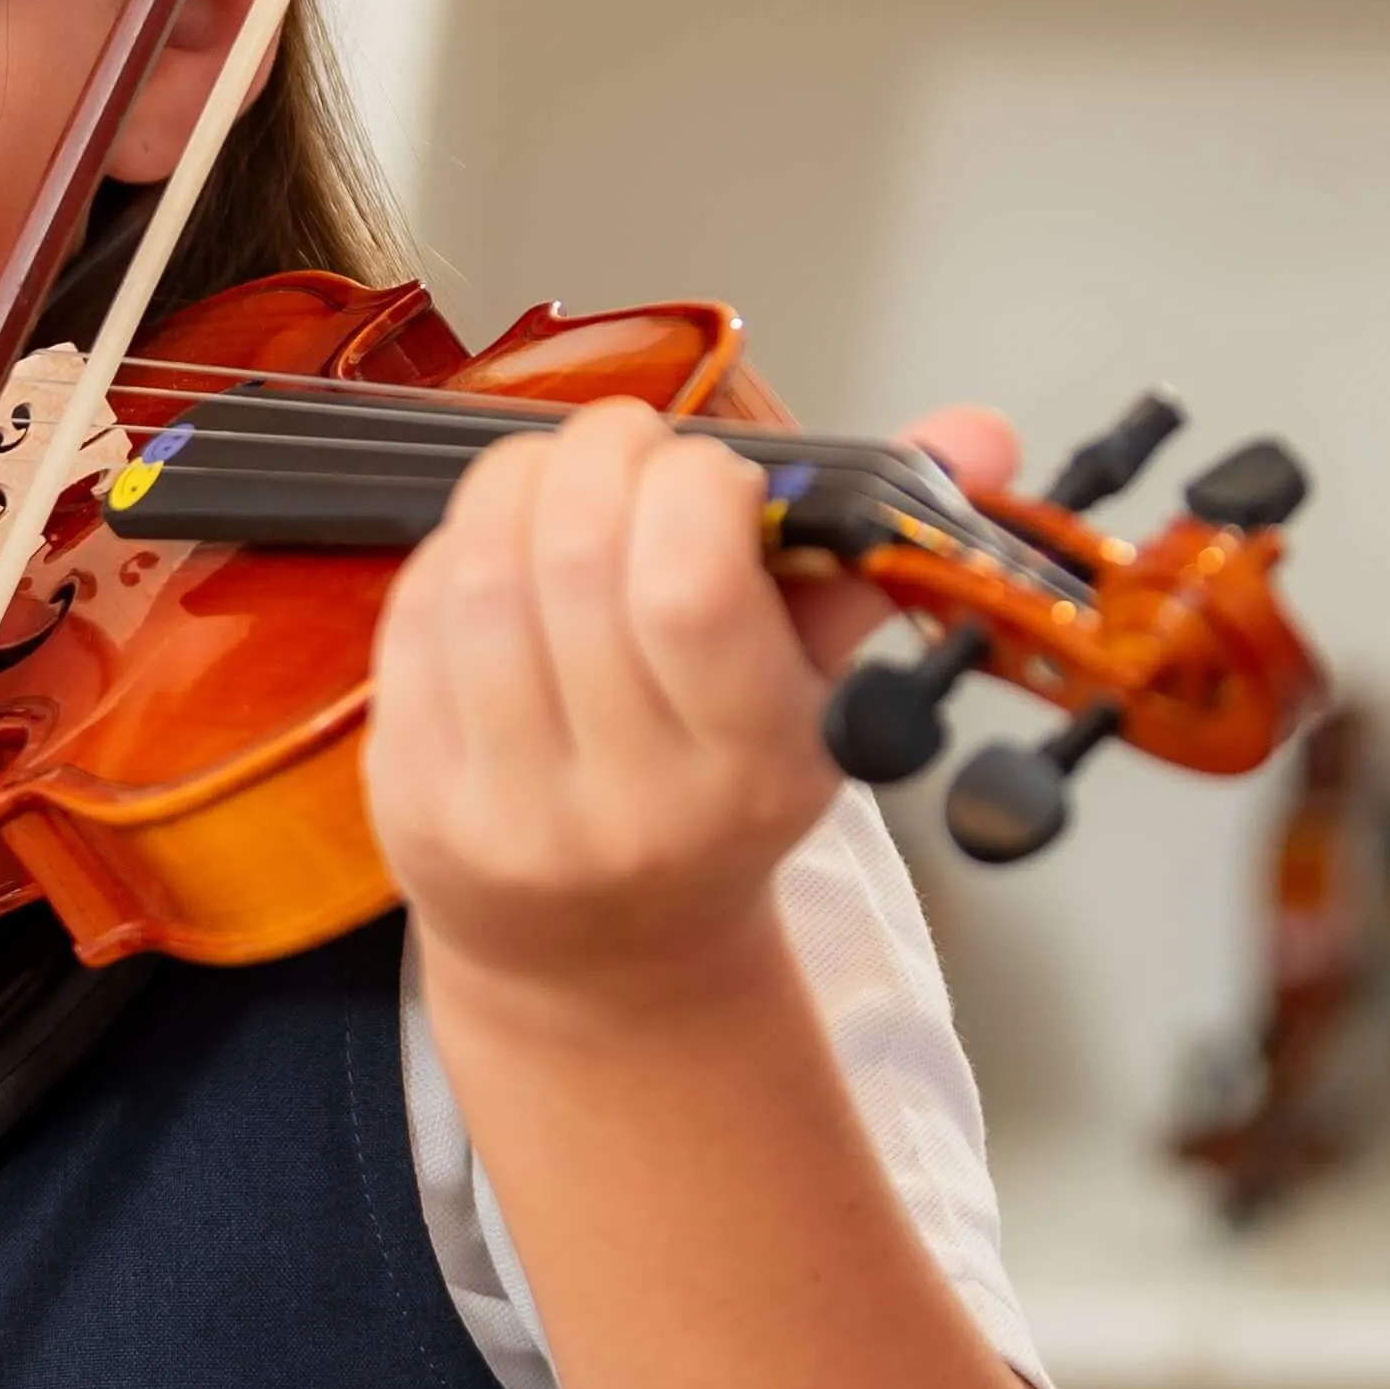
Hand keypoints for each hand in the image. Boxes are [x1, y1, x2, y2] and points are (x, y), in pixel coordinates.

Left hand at [369, 397, 1010, 1013]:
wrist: (605, 958)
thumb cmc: (719, 802)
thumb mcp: (822, 700)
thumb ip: (880, 555)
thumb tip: (979, 430)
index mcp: (745, 771)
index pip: (690, 589)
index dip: (691, 485)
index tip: (714, 473)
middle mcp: (622, 800)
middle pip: (574, 560)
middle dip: (600, 457)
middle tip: (631, 447)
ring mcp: (504, 806)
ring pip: (480, 576)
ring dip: (517, 483)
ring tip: (564, 478)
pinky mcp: (410, 795)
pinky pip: (414, 618)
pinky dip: (456, 545)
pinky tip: (501, 544)